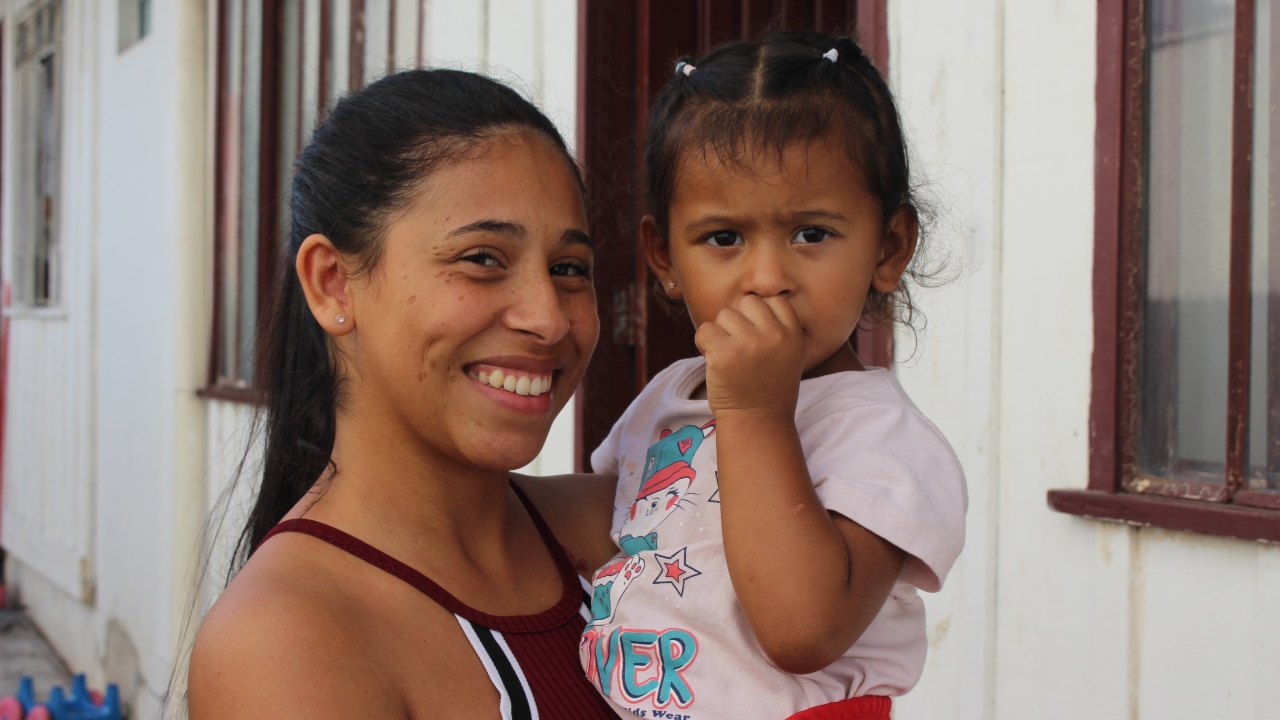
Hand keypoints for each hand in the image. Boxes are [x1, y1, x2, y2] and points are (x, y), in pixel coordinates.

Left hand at [694, 295, 804, 419]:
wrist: (757, 421)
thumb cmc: (769, 386)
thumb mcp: (788, 354)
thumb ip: (777, 327)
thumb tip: (750, 300)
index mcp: (793, 334)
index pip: (773, 301)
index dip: (760, 317)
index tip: (758, 340)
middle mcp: (774, 335)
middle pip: (747, 303)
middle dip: (739, 322)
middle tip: (741, 348)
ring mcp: (748, 343)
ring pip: (724, 315)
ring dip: (721, 333)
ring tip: (730, 357)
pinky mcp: (723, 354)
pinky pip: (704, 330)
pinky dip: (703, 344)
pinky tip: (715, 362)